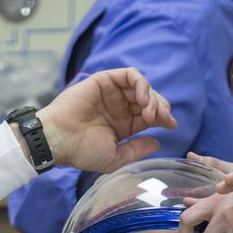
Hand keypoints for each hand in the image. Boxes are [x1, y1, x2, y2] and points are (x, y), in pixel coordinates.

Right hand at [37, 67, 175, 174]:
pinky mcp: (105, 80)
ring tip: (150, 113)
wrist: (60, 140)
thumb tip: (157, 142)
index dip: (163, 118)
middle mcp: (119, 107)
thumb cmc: (82, 152)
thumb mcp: (115, 157)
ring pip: (142, 87)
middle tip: (162, 119)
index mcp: (123, 126)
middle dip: (160, 107)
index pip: (149, 117)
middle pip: (149, 100)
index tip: (172, 125)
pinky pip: (130, 75)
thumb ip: (136, 149)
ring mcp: (113, 93)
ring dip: (152, 97)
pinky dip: (141, 84)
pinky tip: (142, 99)